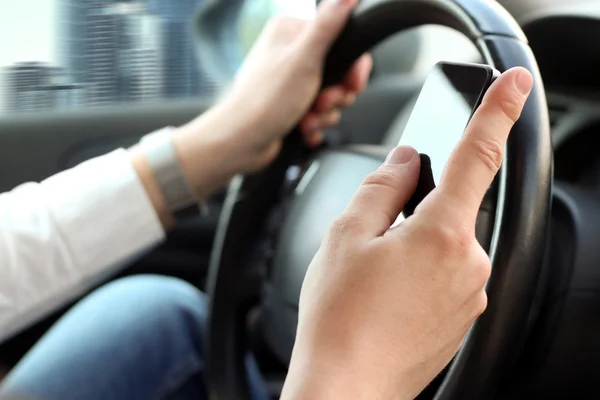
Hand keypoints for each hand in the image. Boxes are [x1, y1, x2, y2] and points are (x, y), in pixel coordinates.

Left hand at [178, 0, 370, 175]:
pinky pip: (317, 113)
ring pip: (329, 96)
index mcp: (290, 33)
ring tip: (307, 119)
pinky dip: (314, 124)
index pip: (341, 42)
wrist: (242, 142)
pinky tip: (303, 128)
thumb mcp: (304, 59)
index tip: (351, 85)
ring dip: (324, 113)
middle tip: (321, 103)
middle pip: (338, 73)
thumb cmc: (265, 102)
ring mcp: (288, 81)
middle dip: (334, 96)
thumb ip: (327, 26)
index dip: (352, 69)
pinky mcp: (289, 105)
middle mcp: (288, 54)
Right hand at [282, 67, 533, 399]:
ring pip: (446, 242)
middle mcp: (469, 264)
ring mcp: (470, 295)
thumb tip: (406, 162)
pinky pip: (447, 274)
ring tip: (370, 277)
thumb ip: (382, 185)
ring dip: (413, 242)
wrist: (346, 386)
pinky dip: (419, 270)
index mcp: (441, 235)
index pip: (478, 156)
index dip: (496, 113)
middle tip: (370, 234)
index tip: (514, 85)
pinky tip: (386, 294)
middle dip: (416, 205)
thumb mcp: (346, 235)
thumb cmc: (340, 317)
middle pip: (451, 207)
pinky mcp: (462, 317)